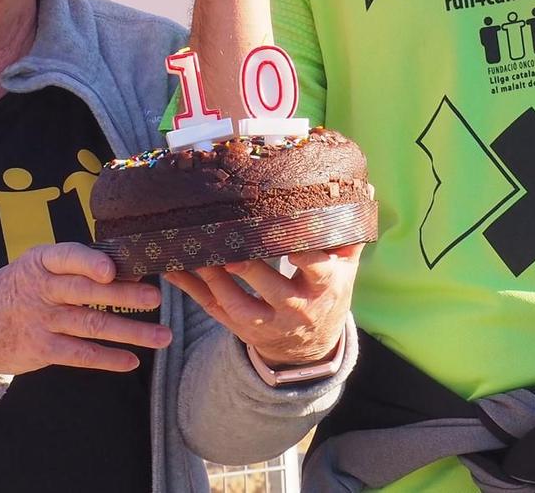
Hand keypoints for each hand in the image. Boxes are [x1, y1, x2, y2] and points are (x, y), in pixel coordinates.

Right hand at [0, 243, 169, 376]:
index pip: (67, 257)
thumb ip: (74, 265)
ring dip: (131, 332)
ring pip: (92, 326)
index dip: (89, 262)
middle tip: (156, 298)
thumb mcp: (38, 266)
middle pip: (87, 293)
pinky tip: (132, 361)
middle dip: (124, 296)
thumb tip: (127, 269)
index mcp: (42, 262)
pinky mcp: (42, 349)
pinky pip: (80, 354)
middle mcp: (42, 290)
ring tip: (163, 337)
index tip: (113, 270)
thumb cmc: (22, 288)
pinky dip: (108, 358)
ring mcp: (41, 321)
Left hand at [165, 244, 360, 366]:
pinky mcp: (240, 329)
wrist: (310, 347)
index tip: (291, 242)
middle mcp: (294, 307)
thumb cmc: (326, 293)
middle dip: (248, 267)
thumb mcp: (344, 268)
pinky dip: (191, 290)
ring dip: (212, 277)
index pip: (316, 268)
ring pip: (236, 302)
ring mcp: (265, 322)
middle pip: (269, 286)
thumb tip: (361, 188)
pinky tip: (173, 268)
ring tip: (193, 251)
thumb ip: (347, 231)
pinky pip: (212, 309)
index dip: (304, 256)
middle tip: (229, 243)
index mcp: (323, 286)